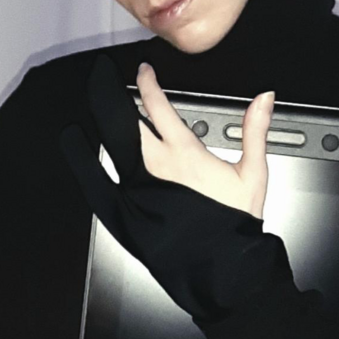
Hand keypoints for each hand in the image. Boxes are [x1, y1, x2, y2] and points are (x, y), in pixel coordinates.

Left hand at [60, 54, 290, 321]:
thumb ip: (254, 131)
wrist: (222, 266)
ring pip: (111, 145)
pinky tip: (75, 146)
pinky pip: (100, 182)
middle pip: (126, 120)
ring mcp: (138, 189)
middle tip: (106, 79)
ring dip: (103, 121)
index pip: (158, 107)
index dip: (147, 83)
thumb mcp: (253, 173)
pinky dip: (86, 160)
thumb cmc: (235, 224)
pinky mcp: (128, 212)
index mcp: (185, 153)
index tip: (143, 71)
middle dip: (113, 95)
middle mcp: (156, 166)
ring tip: (95, 104)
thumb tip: (263, 99)